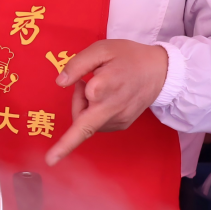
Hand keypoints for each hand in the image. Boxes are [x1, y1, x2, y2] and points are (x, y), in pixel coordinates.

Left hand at [46, 39, 168, 165]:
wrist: (160, 71)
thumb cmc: (128, 57)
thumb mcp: (102, 49)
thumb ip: (78, 64)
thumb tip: (60, 82)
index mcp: (107, 85)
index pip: (85, 104)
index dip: (70, 118)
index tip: (50, 160)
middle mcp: (112, 108)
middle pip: (81, 124)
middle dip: (75, 104)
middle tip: (83, 81)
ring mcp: (119, 119)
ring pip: (87, 123)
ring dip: (85, 107)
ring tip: (99, 86)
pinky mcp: (122, 124)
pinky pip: (97, 124)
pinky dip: (94, 112)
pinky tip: (106, 96)